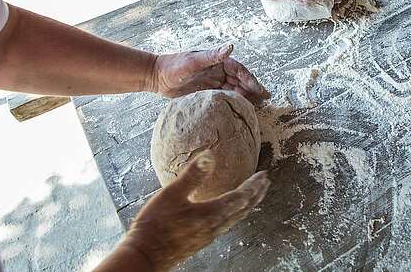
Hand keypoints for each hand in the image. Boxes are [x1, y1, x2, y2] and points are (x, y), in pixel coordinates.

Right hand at [122, 154, 270, 270]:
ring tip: (254, 195)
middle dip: (256, 194)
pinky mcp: (202, 240)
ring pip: (237, 218)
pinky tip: (229, 212)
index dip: (254, 185)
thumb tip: (209, 155)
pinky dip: (236, 213)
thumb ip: (192, 175)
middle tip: (265, 182)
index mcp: (212, 214)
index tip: (263, 174)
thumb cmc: (155, 225)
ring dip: (248, 204)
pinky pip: (227, 224)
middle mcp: (215, 226)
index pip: (241, 197)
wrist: (144, 256)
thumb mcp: (171, 195)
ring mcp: (209, 235)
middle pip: (244, 209)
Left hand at [148, 44, 269, 102]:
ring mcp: (212, 82)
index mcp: (218, 61)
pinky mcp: (206, 92)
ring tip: (256, 107)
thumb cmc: (173, 66)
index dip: (251, 80)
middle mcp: (217, 71)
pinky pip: (223, 97)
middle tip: (265, 100)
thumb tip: (231, 46)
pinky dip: (233, 102)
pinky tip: (239, 110)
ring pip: (233, 90)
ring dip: (245, 97)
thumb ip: (212, 55)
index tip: (260, 90)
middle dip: (252, 90)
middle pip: (239, 81)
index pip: (239, 71)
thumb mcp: (193, 61)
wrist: (156, 77)